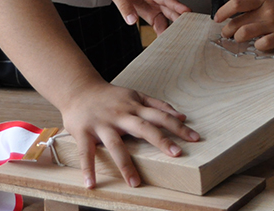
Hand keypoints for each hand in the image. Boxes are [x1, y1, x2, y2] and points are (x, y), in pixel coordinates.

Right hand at [60, 79, 199, 187]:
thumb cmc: (110, 96)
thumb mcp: (135, 95)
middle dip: (161, 140)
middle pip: (143, 128)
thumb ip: (157, 105)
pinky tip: (91, 184)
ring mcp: (102, 124)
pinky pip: (86, 153)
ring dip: (125, 164)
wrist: (78, 89)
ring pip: (115, 145)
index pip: (160, 116)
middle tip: (177, 154)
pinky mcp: (84, 132)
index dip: (178, 126)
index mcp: (134, 106)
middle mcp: (121, 115)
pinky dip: (88, 169)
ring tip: (135, 183)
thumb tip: (182, 115)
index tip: (195, 138)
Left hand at [108, 0, 189, 34]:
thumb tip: (132, 22)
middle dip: (181, 19)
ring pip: (169, 19)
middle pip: (171, 10)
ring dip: (173, 29)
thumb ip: (124, 6)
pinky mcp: (153, 15)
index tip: (187, 11)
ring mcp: (156, 7)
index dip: (176, 4)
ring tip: (179, 42)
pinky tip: (165, 44)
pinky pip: (161, 25)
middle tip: (190, 30)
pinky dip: (164, 34)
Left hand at [214, 0, 273, 50]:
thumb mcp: (271, 2)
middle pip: (236, 22)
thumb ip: (254, 9)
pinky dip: (257, 47)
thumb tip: (233, 18)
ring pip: (244, 34)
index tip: (217, 18)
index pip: (236, 3)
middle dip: (227, 31)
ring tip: (240, 40)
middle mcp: (267, 11)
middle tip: (227, 34)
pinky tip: (260, 44)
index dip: (222, 12)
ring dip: (238, 39)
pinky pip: (261, 45)